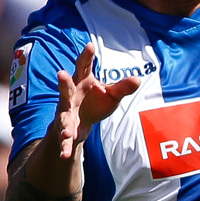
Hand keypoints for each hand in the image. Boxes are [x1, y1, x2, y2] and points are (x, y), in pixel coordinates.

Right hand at [51, 41, 142, 159]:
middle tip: (61, 74)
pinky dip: (65, 145)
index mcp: (82, 80)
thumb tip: (138, 79)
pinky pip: (64, 137)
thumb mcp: (111, 95)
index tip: (90, 45)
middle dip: (63, 82)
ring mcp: (65, 111)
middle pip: (65, 87)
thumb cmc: (96, 102)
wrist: (81, 123)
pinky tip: (66, 154)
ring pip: (62, 115)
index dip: (86, 56)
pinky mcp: (64, 127)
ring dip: (64, 122)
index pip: (83, 65)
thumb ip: (122, 88)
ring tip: (67, 130)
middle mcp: (70, 94)